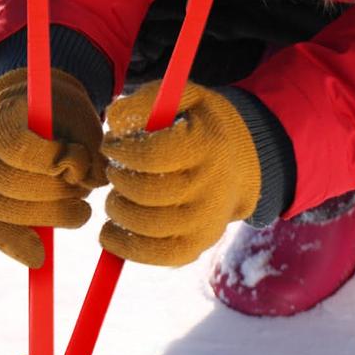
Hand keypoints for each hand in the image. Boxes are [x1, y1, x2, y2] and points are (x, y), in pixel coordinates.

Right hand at [0, 68, 105, 267]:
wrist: (25, 104)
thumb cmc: (59, 111)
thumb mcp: (79, 118)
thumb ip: (88, 149)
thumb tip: (91, 184)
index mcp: (1, 116)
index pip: (18, 148)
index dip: (52, 163)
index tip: (78, 165)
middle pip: (8, 186)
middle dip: (55, 198)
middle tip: (84, 199)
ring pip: (1, 211)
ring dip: (47, 217)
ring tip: (77, 208)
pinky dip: (14, 245)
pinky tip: (38, 258)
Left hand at [100, 81, 260, 265]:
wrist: (244, 163)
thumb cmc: (200, 127)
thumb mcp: (183, 98)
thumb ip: (146, 100)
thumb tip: (113, 119)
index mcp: (206, 147)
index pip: (151, 156)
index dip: (120, 152)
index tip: (111, 146)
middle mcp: (210, 188)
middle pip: (145, 193)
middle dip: (118, 180)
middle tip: (114, 171)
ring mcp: (206, 222)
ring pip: (146, 228)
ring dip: (118, 211)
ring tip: (117, 196)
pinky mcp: (198, 246)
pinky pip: (157, 256)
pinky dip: (125, 248)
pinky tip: (110, 231)